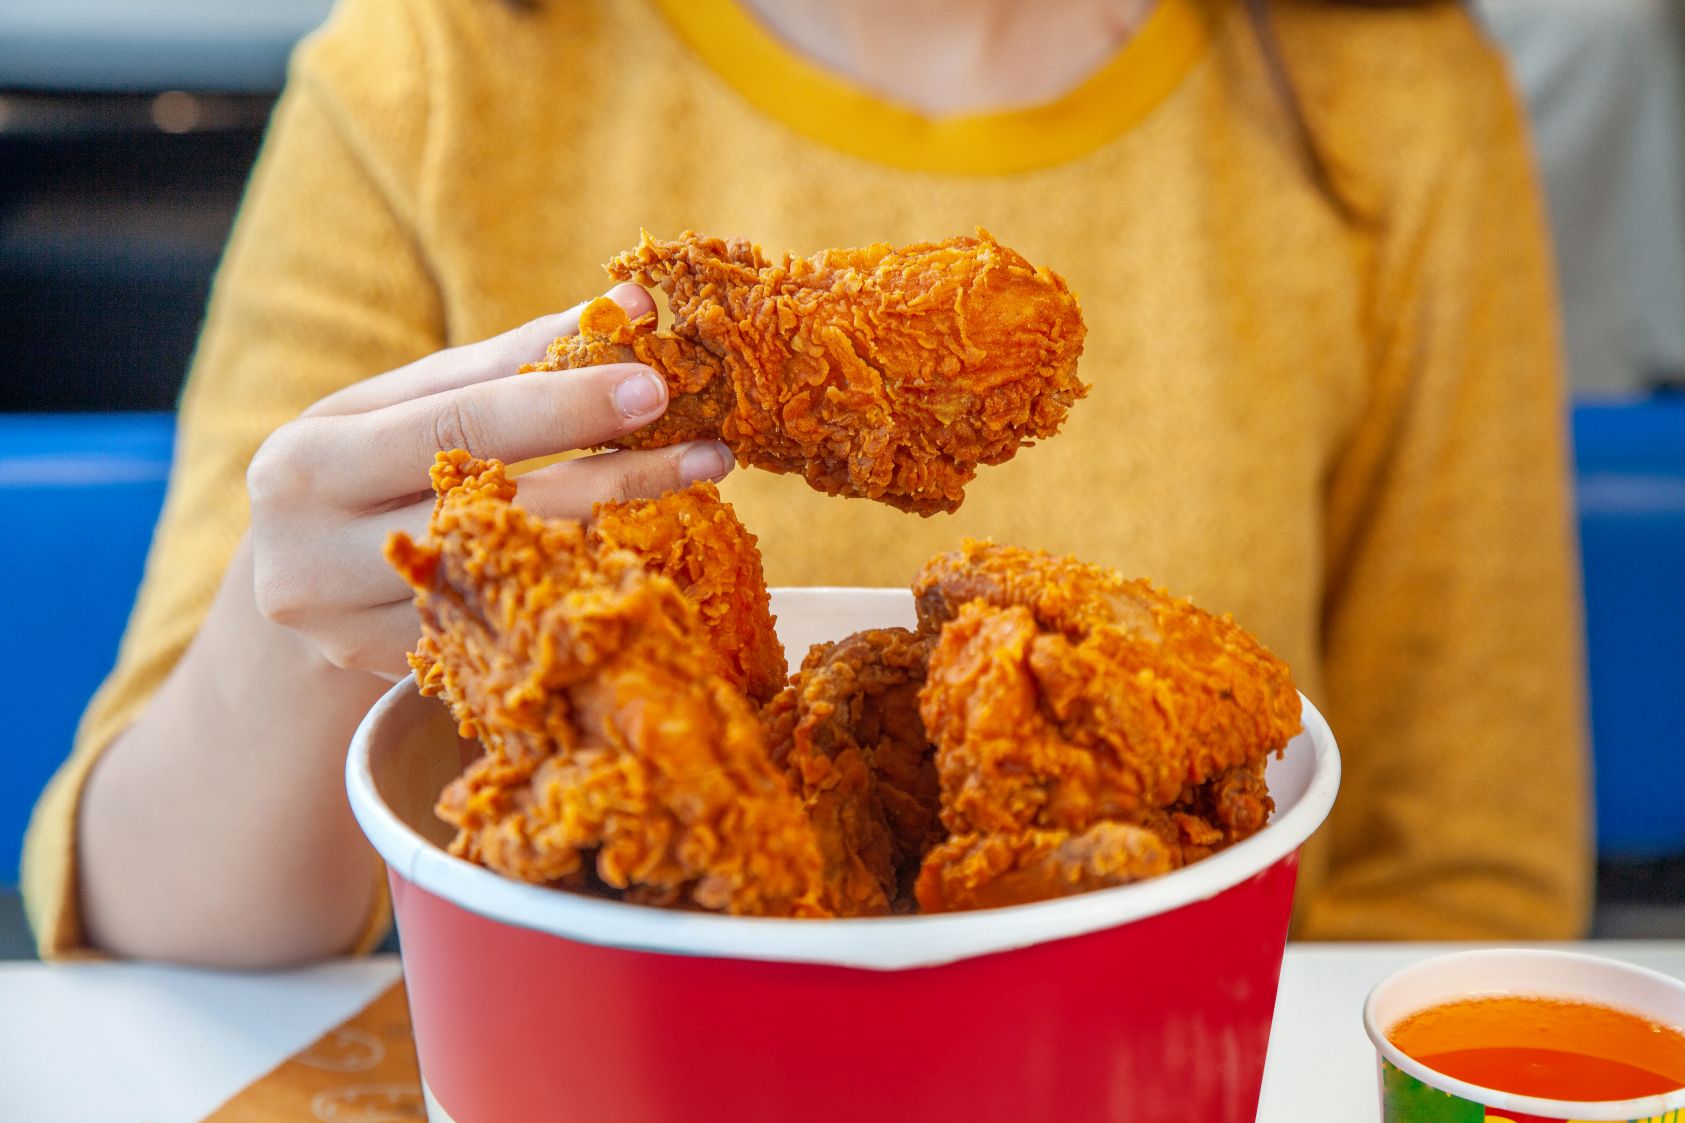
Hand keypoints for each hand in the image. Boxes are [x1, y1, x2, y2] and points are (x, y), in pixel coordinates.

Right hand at [245, 284, 732, 676]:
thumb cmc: (361, 467)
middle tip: (708, 448)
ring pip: (517, 582)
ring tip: (696, 490)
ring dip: (619, 534)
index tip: (652, 385)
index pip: (456, 426)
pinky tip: (651, 553)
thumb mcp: (409, 404)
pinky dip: (587, 585)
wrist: (292, 583)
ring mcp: (357, 638)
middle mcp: (315, 561)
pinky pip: (516, 629)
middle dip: (614, 476)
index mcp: (307, 464)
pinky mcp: (403, 681)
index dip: (560, 406)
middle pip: (497, 513)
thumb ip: (516, 358)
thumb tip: (633, 307)